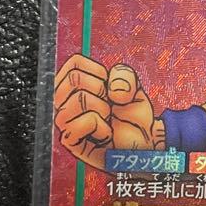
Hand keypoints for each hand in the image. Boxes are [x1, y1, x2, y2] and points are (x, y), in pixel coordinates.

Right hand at [53, 54, 163, 169]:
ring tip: (106, 120)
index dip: (99, 72)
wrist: (143, 142)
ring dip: (103, 110)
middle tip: (109, 106)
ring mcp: (64, 121)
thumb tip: (112, 91)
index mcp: (73, 85)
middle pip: (74, 78)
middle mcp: (62, 101)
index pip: (74, 63)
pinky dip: (102, 128)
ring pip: (79, 99)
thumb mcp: (134, 86)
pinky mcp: (69, 140)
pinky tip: (105, 134)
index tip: (108, 88)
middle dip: (101, 90)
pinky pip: (83, 122)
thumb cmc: (132, 114)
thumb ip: (124, 75)